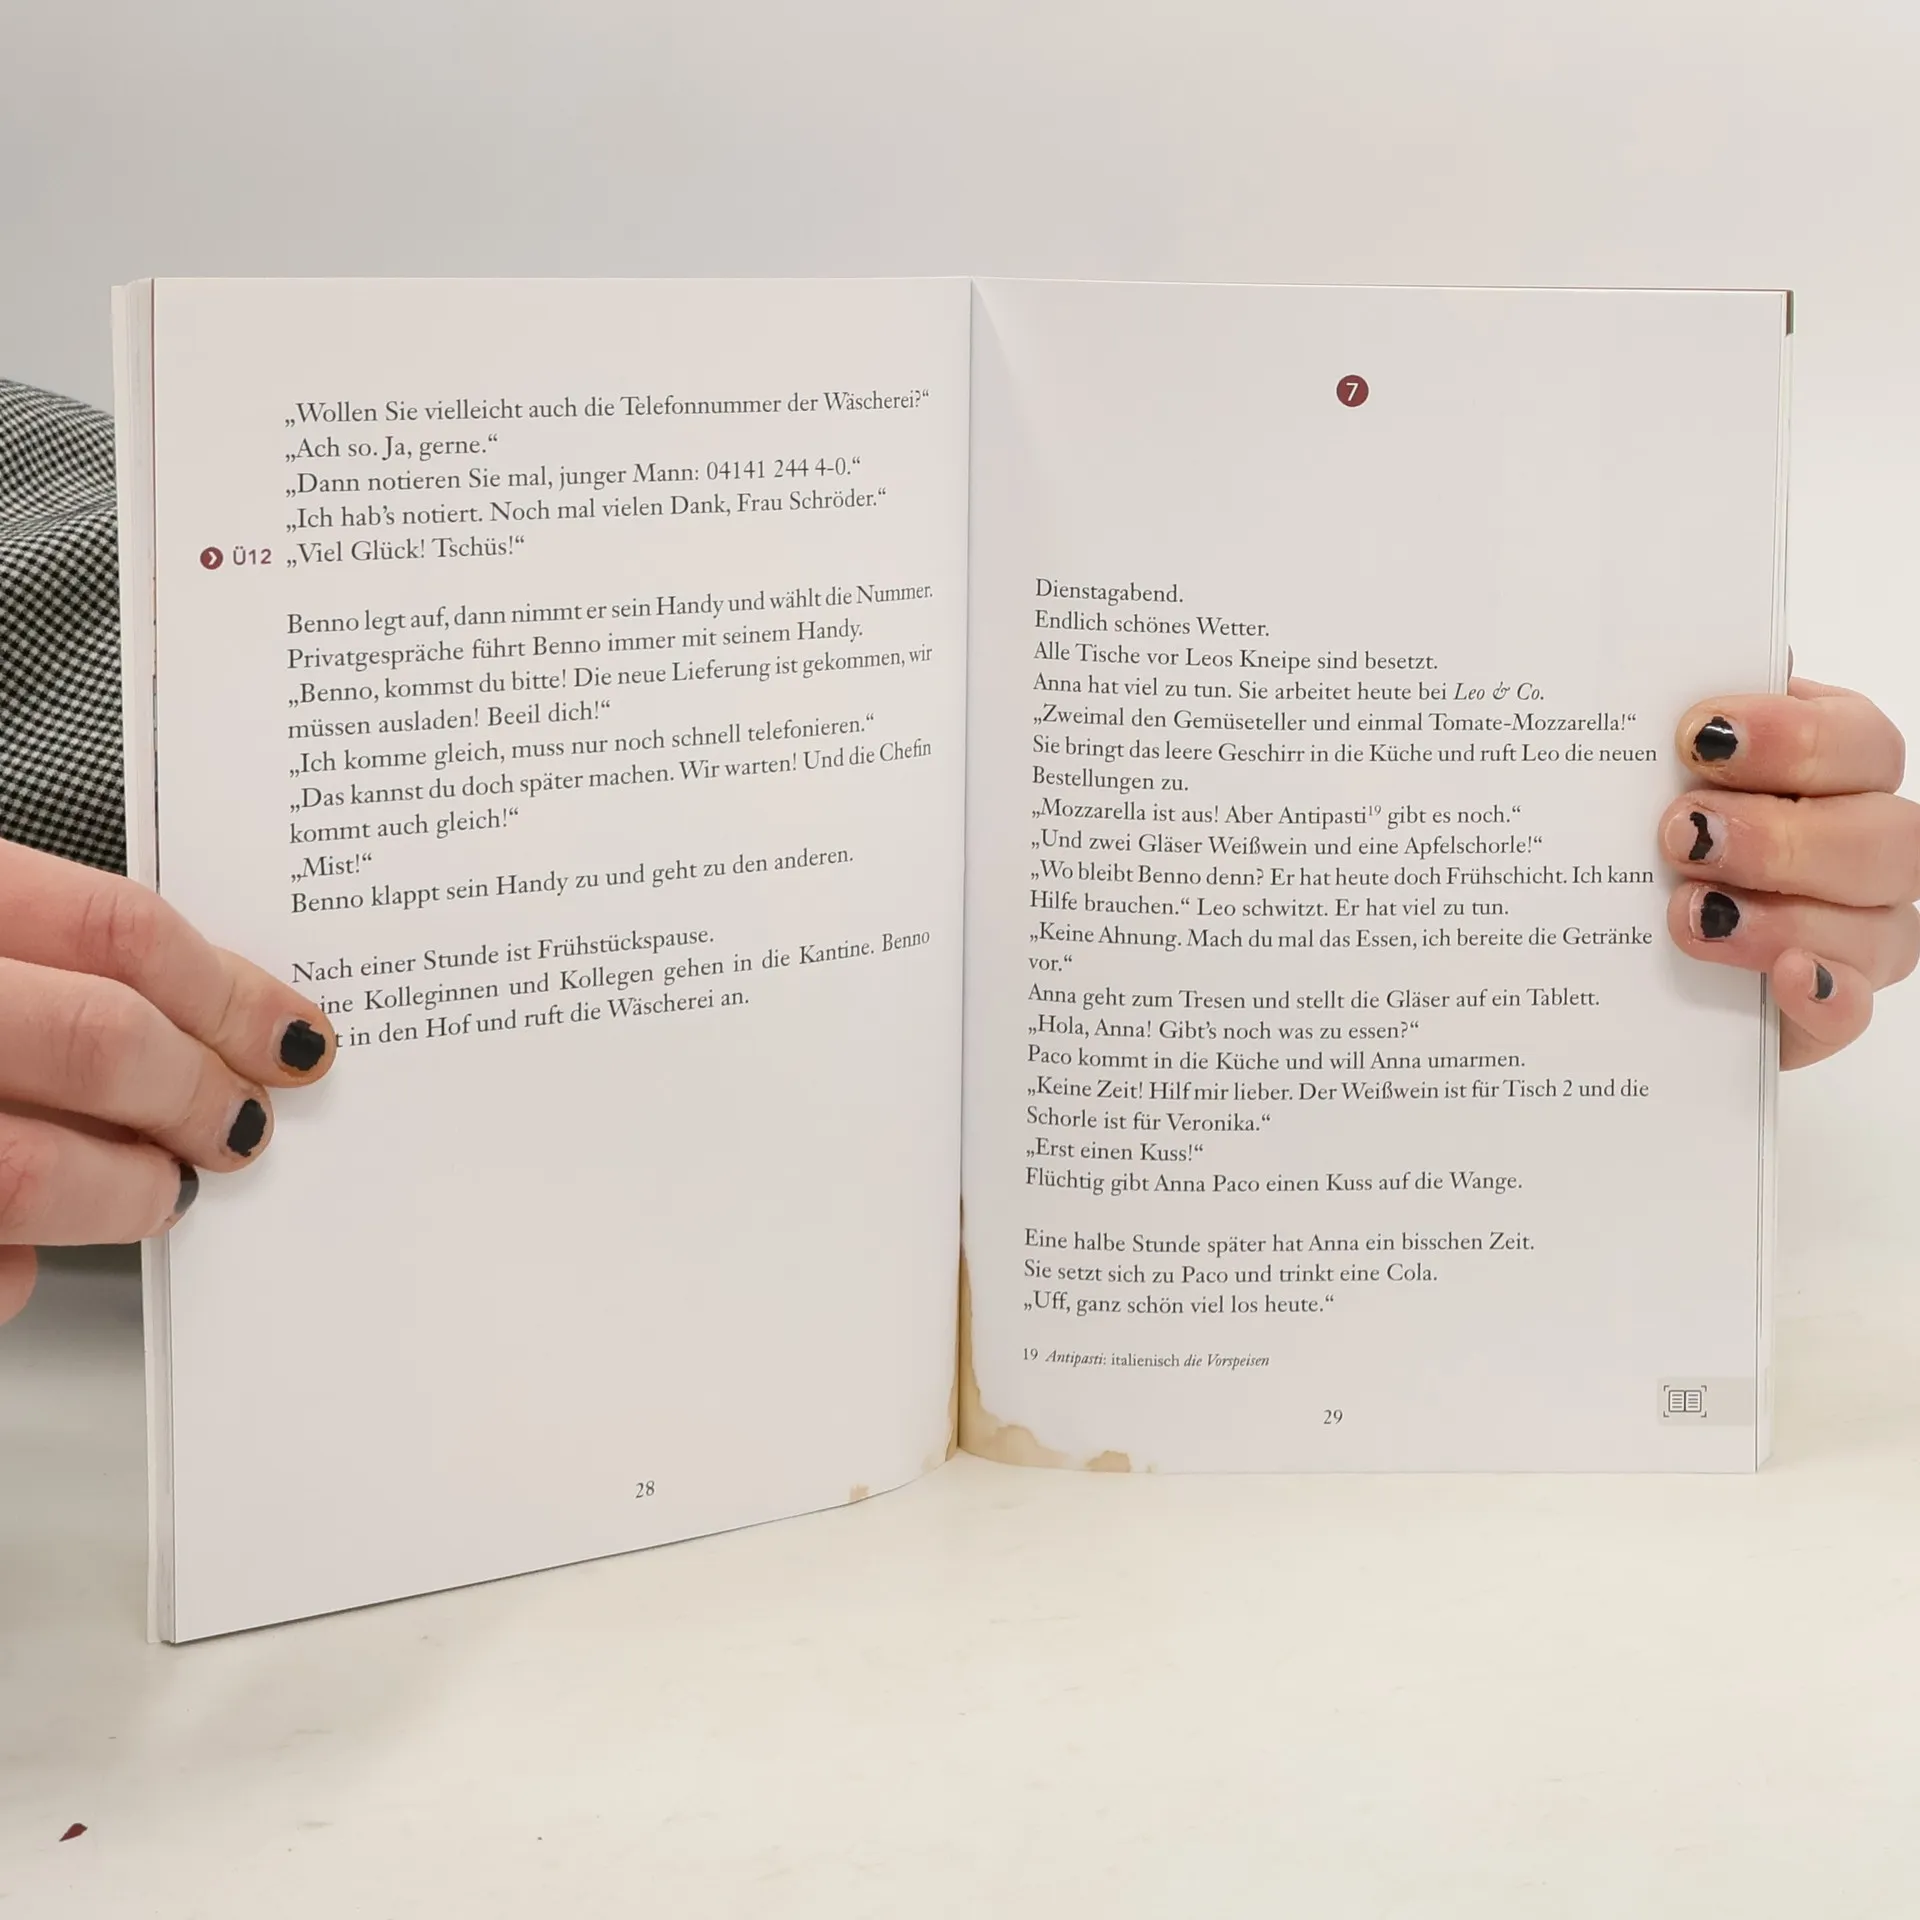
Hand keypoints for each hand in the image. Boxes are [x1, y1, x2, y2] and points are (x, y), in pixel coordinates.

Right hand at [0, 839, 336, 1326]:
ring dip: (130, 1191)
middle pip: (105, 1041)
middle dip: (201, 1093)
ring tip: (158, 1190)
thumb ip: (42, 956)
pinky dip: (20, 1268)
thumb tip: (177, 1010)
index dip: (234, 991)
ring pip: (36, 1171)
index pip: (119, 930)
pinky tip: (28, 1251)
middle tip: (242, 1122)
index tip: (300, 1037)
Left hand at [1661, 677, 1918, 1067]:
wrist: (1611, 959)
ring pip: (1882, 923)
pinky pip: (1855, 1010)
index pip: (1857, 739)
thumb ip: (1665, 734)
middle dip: (1782, 832)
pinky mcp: (1825, 1011)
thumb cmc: (1637, 847)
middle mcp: (1861, 847)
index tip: (1700, 736)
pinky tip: (1788, 978)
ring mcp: (1855, 933)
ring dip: (1787, 914)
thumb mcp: (1637, 785)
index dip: (1793, 735)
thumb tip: (1657, 663)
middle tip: (1680, 833)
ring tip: (1691, 913)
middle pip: (1885, 832)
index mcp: (1829, 771)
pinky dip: (1828, 995)